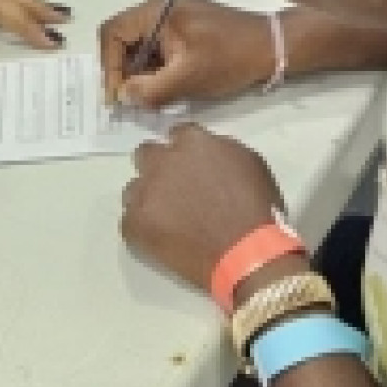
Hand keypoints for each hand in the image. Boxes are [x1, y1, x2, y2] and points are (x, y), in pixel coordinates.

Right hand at [100, 0, 277, 107]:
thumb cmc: (230, 58)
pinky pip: (157, 48)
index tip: (115, 96)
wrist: (271, 48)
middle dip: (122, 71)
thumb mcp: (187, 78)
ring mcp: (173, 16)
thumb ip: (149, 90)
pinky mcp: (184, 28)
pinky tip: (162, 89)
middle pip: (123, 38)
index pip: (113, 32)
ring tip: (145, 99)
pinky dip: (155, 69)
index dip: (108, 66)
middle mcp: (160, 7)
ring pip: (140, 46)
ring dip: (139, 73)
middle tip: (127, 102)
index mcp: (157, 9)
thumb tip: (122, 96)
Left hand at [120, 124, 285, 291]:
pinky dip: (143, 226)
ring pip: (134, 187)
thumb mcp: (248, 163)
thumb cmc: (256, 208)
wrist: (247, 252)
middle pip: (146, 154)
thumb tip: (207, 154)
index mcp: (192, 141)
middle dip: (158, 167)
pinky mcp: (134, 223)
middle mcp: (163, 160)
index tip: (191, 165)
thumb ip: (220, 150)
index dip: (184, 150)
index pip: (177, 134)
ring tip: (168, 219)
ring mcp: (146, 192)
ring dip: (148, 197)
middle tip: (174, 189)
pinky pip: (129, 219)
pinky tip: (162, 238)